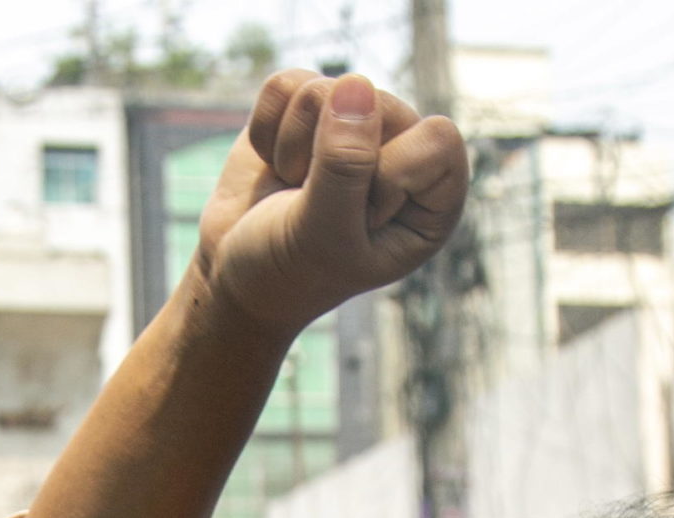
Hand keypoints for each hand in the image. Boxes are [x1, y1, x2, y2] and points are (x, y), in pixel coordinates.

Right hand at [192, 71, 469, 337]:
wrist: (234, 275)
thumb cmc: (289, 271)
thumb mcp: (323, 235)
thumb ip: (345, 167)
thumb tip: (356, 85)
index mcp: (434, 201)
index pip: (439, 140)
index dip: (390, 174)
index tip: (359, 218)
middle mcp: (403, 155)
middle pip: (382, 103)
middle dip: (329, 157)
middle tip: (313, 204)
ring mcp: (354, 128)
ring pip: (330, 88)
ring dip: (293, 148)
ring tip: (294, 190)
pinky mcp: (307, 110)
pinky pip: (286, 85)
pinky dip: (265, 130)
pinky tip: (274, 167)